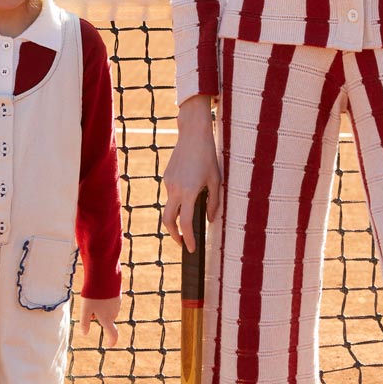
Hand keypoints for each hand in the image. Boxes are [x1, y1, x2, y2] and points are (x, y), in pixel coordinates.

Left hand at [79, 295, 120, 346]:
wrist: (104, 277)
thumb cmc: (93, 295)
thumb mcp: (85, 310)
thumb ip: (84, 323)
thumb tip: (84, 334)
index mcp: (107, 319)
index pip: (113, 335)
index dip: (111, 341)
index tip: (108, 345)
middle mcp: (114, 313)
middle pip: (106, 320)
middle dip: (99, 317)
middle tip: (89, 306)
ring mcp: (117, 304)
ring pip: (108, 311)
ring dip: (101, 308)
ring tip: (93, 296)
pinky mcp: (118, 296)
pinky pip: (110, 302)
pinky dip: (105, 300)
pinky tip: (99, 291)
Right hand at [161, 95, 221, 249]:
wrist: (193, 134)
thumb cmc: (208, 156)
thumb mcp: (216, 180)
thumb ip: (214, 202)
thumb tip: (209, 220)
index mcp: (189, 192)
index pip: (185, 222)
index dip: (188, 238)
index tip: (192, 248)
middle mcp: (175, 189)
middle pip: (168, 220)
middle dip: (174, 234)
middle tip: (183, 242)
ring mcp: (168, 183)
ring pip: (169, 206)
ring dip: (177, 215)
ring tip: (190, 217)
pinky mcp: (166, 177)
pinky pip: (171, 194)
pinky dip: (178, 200)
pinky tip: (190, 190)